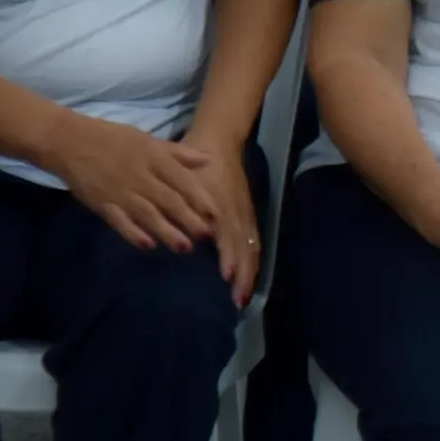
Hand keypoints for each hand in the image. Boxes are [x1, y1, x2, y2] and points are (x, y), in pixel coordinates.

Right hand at [44, 114, 221, 252]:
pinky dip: (133, 233)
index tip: (216, 215)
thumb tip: (209, 160)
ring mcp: (120, 191)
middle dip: (189, 219)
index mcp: (154, 158)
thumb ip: (178, 153)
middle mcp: (141, 176)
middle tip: (206, 236)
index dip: (200, 199)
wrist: (69, 141)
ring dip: (167, 231)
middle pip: (169, 200)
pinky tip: (148, 245)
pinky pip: (120, 221)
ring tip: (184, 247)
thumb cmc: (113, 138)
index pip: (183, 181)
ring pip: (148, 214)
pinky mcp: (102, 203)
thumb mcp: (148, 140)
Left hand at [179, 130, 259, 306]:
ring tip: (243, 297)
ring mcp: (245, 214)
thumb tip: (189, 234)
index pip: (230, 235)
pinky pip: (254, 242)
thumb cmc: (197, 160)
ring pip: (251, 248)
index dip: (229, 256)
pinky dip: (252, 262)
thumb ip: (185, 203)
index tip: (225, 277)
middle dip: (242, 274)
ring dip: (249, 273)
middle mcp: (237, 213)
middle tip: (236, 300)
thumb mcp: (186, 177)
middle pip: (244, 248)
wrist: (220, 140)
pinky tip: (248, 277)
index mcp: (222, 205)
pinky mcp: (248, 214)